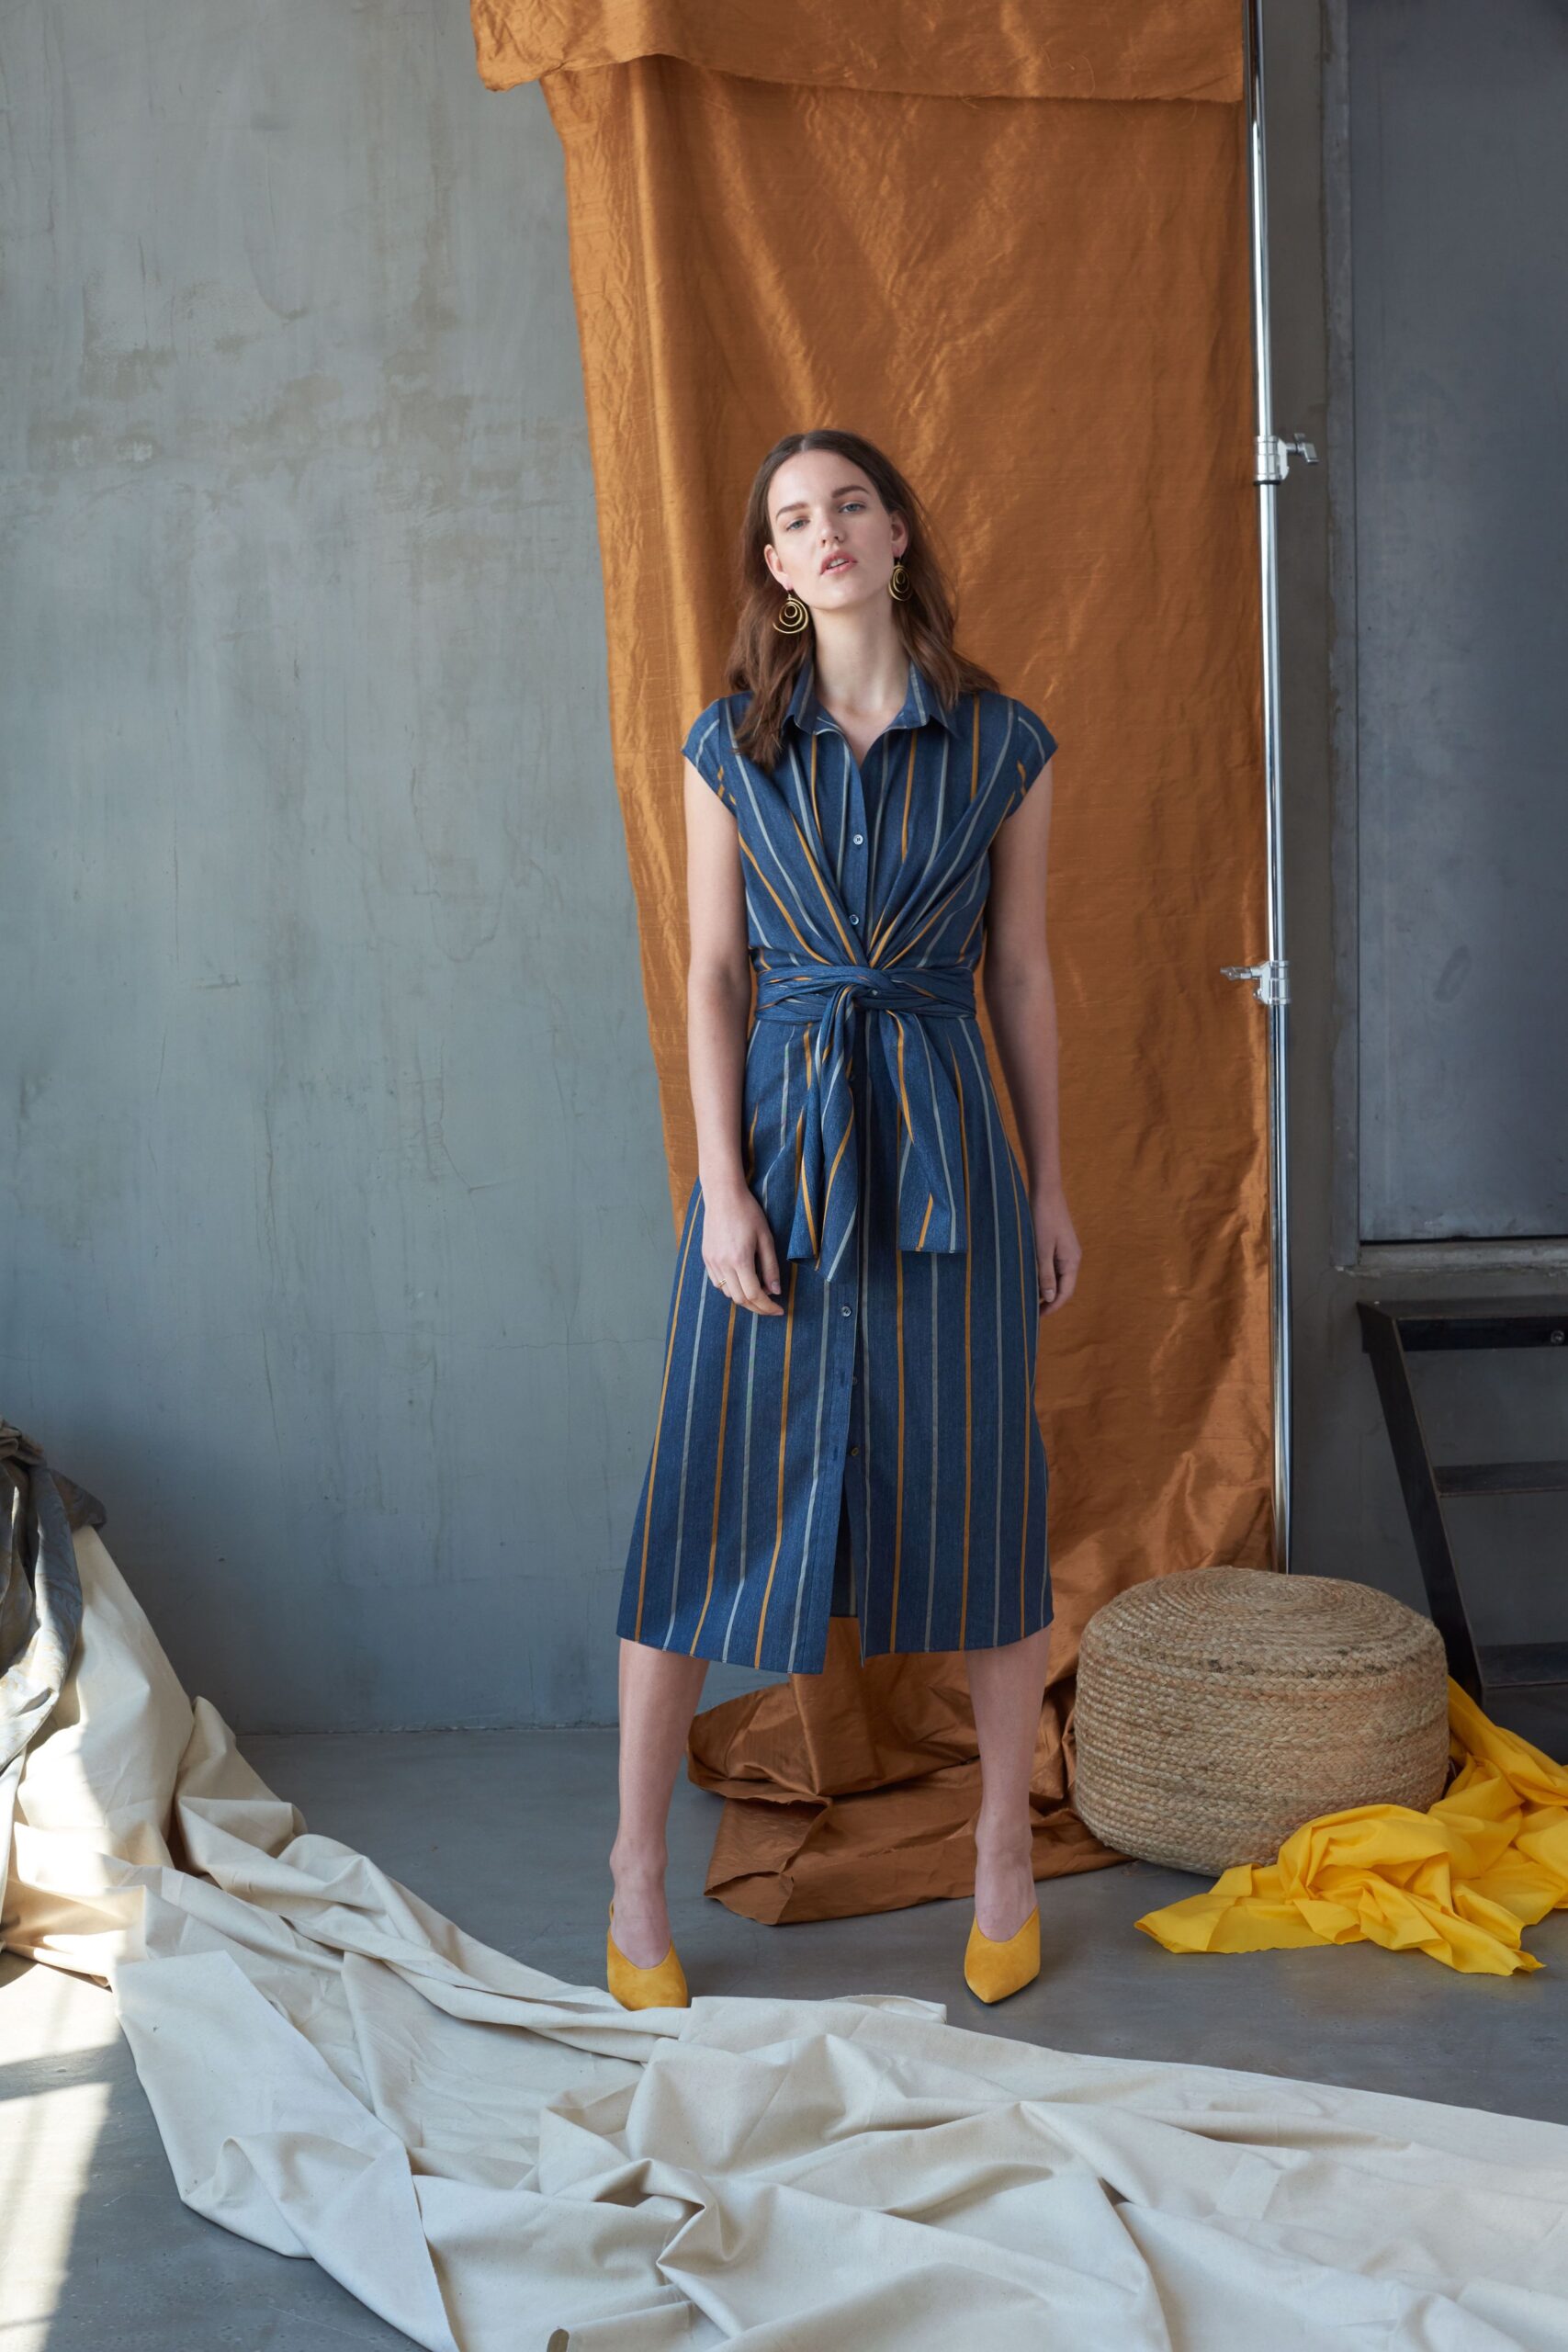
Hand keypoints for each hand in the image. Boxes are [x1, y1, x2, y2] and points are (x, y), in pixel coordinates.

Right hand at [700, 1177, 784, 1314]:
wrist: (723, 1196)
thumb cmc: (748, 1213)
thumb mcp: (766, 1238)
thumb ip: (771, 1267)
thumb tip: (775, 1291)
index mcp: (740, 1260)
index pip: (754, 1295)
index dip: (767, 1307)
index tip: (780, 1310)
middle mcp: (722, 1264)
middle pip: (740, 1299)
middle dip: (757, 1307)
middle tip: (771, 1306)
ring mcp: (712, 1262)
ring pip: (727, 1293)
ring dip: (744, 1297)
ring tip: (758, 1291)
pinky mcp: (706, 1258)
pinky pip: (717, 1283)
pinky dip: (731, 1288)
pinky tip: (742, 1280)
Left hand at [1031, 1184, 1079, 1315]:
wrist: (1045, 1191)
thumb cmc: (1043, 1219)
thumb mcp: (1041, 1250)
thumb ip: (1045, 1276)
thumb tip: (1049, 1299)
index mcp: (1072, 1262)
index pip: (1065, 1293)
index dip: (1052, 1307)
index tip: (1036, 1317)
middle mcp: (1073, 1258)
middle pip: (1063, 1287)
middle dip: (1048, 1301)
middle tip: (1030, 1312)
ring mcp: (1066, 1251)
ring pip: (1057, 1277)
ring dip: (1045, 1288)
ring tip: (1028, 1298)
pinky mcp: (1058, 1243)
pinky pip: (1053, 1266)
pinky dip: (1043, 1275)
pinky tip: (1030, 1278)